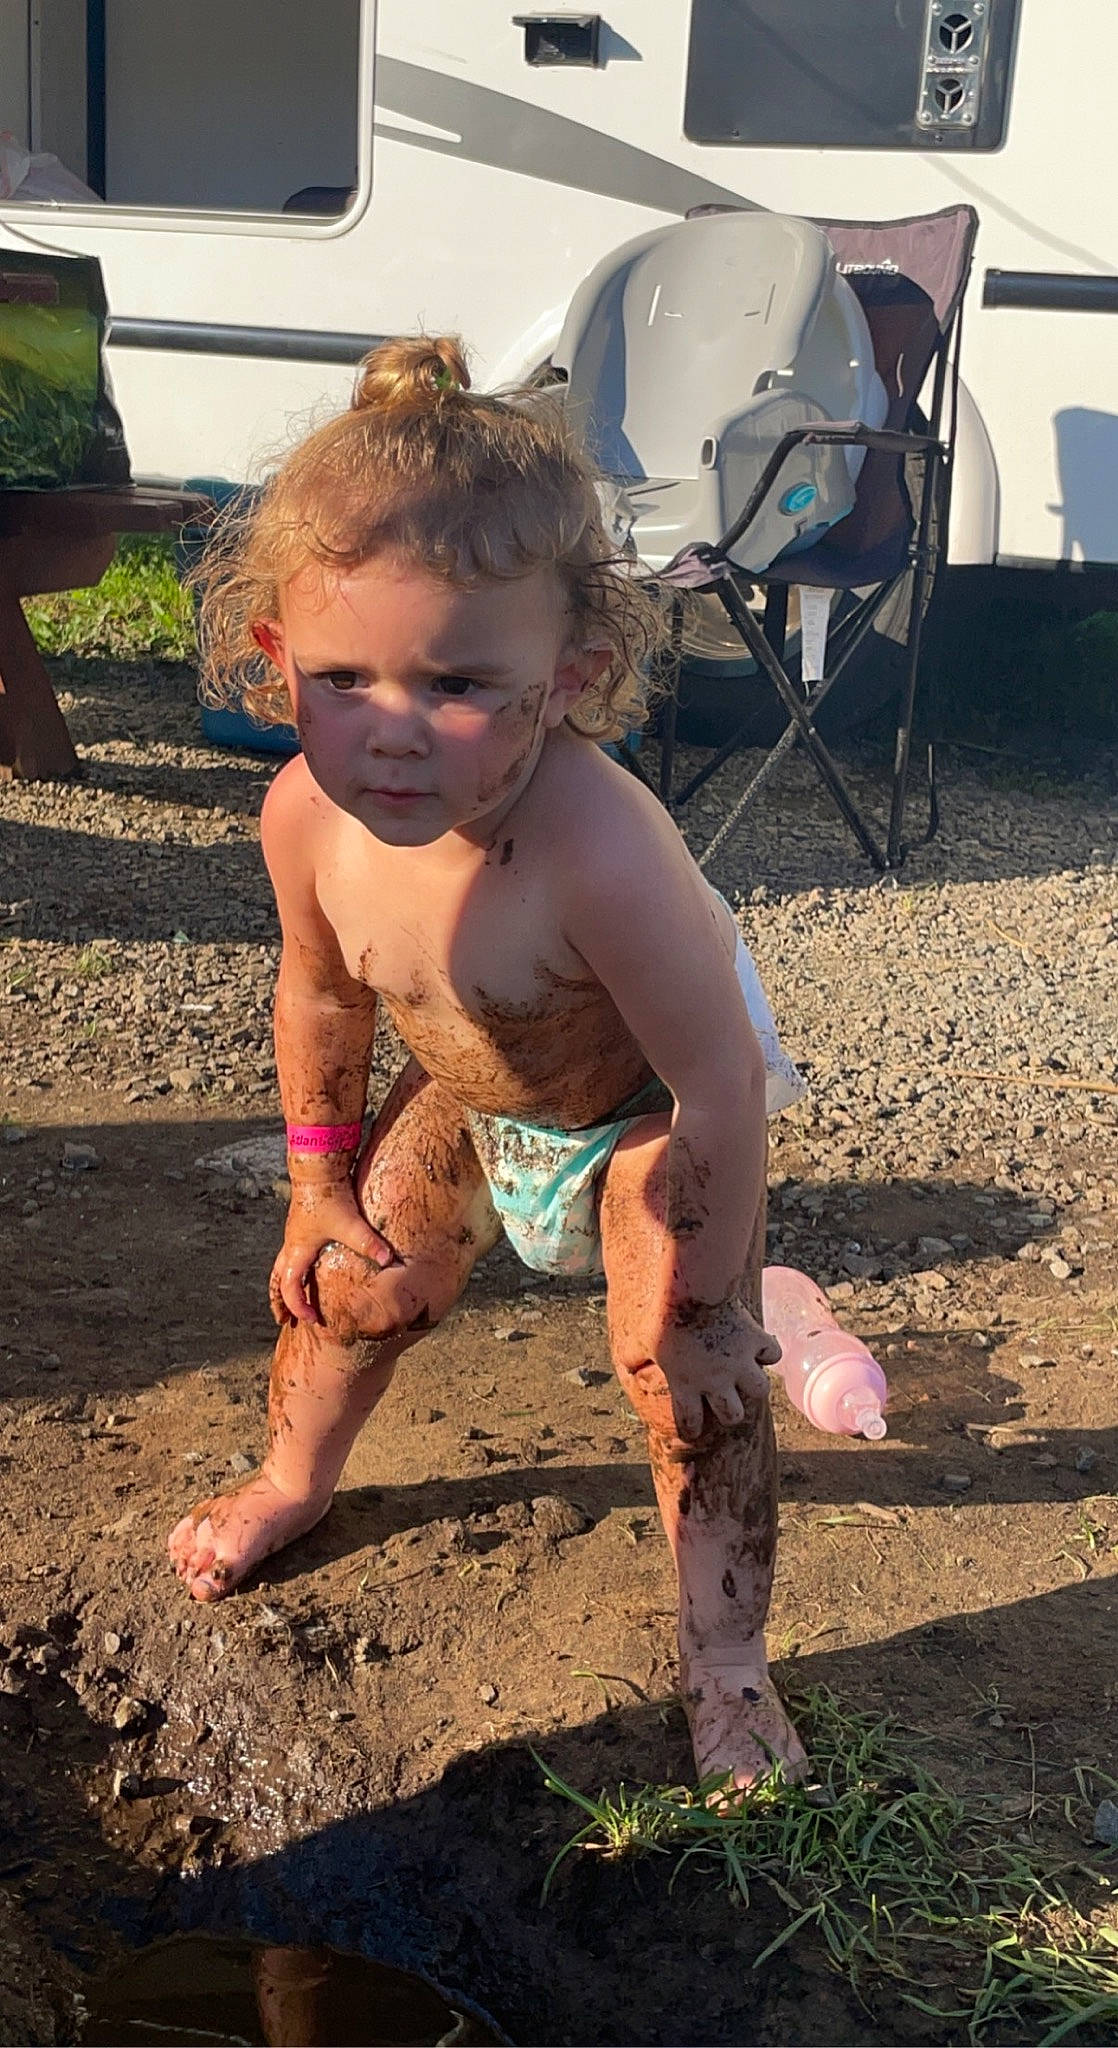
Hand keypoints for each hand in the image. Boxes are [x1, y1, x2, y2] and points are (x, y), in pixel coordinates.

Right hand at [270, 1179, 393, 1324]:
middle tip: (282, 1320)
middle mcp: (292, 1244)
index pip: (290, 1288)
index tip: (312, 1319)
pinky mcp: (300, 1224)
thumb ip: (369, 1243)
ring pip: (280, 1266)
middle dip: (280, 1302)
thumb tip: (389, 1260)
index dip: (299, 1307)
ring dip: (283, 1284)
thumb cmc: (330, 1196)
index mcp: (299, 1250)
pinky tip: (306, 1267)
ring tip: (288, 1298)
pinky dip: (292, 1268)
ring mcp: (294, 1233)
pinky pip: (290, 1253)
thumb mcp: (352, 1223)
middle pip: (277, 1280)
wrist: (316, 1168)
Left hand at [643, 1298, 780, 1442]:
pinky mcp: (755, 1341)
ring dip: (753, 1387)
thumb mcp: (639, 1340)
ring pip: (760, 1392)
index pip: (691, 1423)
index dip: (691, 1429)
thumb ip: (632, 1358)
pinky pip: (772, 1355)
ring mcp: (740, 1362)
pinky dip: (768, 1353)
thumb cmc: (663, 1316)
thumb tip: (625, 1366)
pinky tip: (759, 1347)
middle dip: (730, 1413)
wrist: (693, 1289)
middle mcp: (717, 1380)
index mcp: (687, 1384)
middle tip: (726, 1400)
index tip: (693, 1428)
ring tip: (746, 1377)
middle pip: (733, 1416)